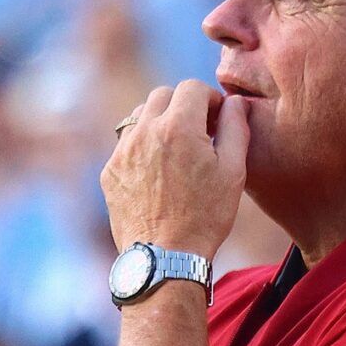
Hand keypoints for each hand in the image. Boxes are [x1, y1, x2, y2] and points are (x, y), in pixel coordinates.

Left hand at [102, 79, 249, 257]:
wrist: (165, 258)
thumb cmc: (205, 216)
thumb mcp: (233, 171)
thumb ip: (235, 127)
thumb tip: (234, 102)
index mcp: (178, 127)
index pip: (192, 87)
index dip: (210, 99)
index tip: (217, 119)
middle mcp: (144, 132)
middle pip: (163, 96)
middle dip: (183, 106)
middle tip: (199, 132)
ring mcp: (122, 152)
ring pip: (140, 117)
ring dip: (160, 123)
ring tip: (177, 151)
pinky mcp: (110, 172)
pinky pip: (126, 145)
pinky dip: (143, 148)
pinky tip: (158, 174)